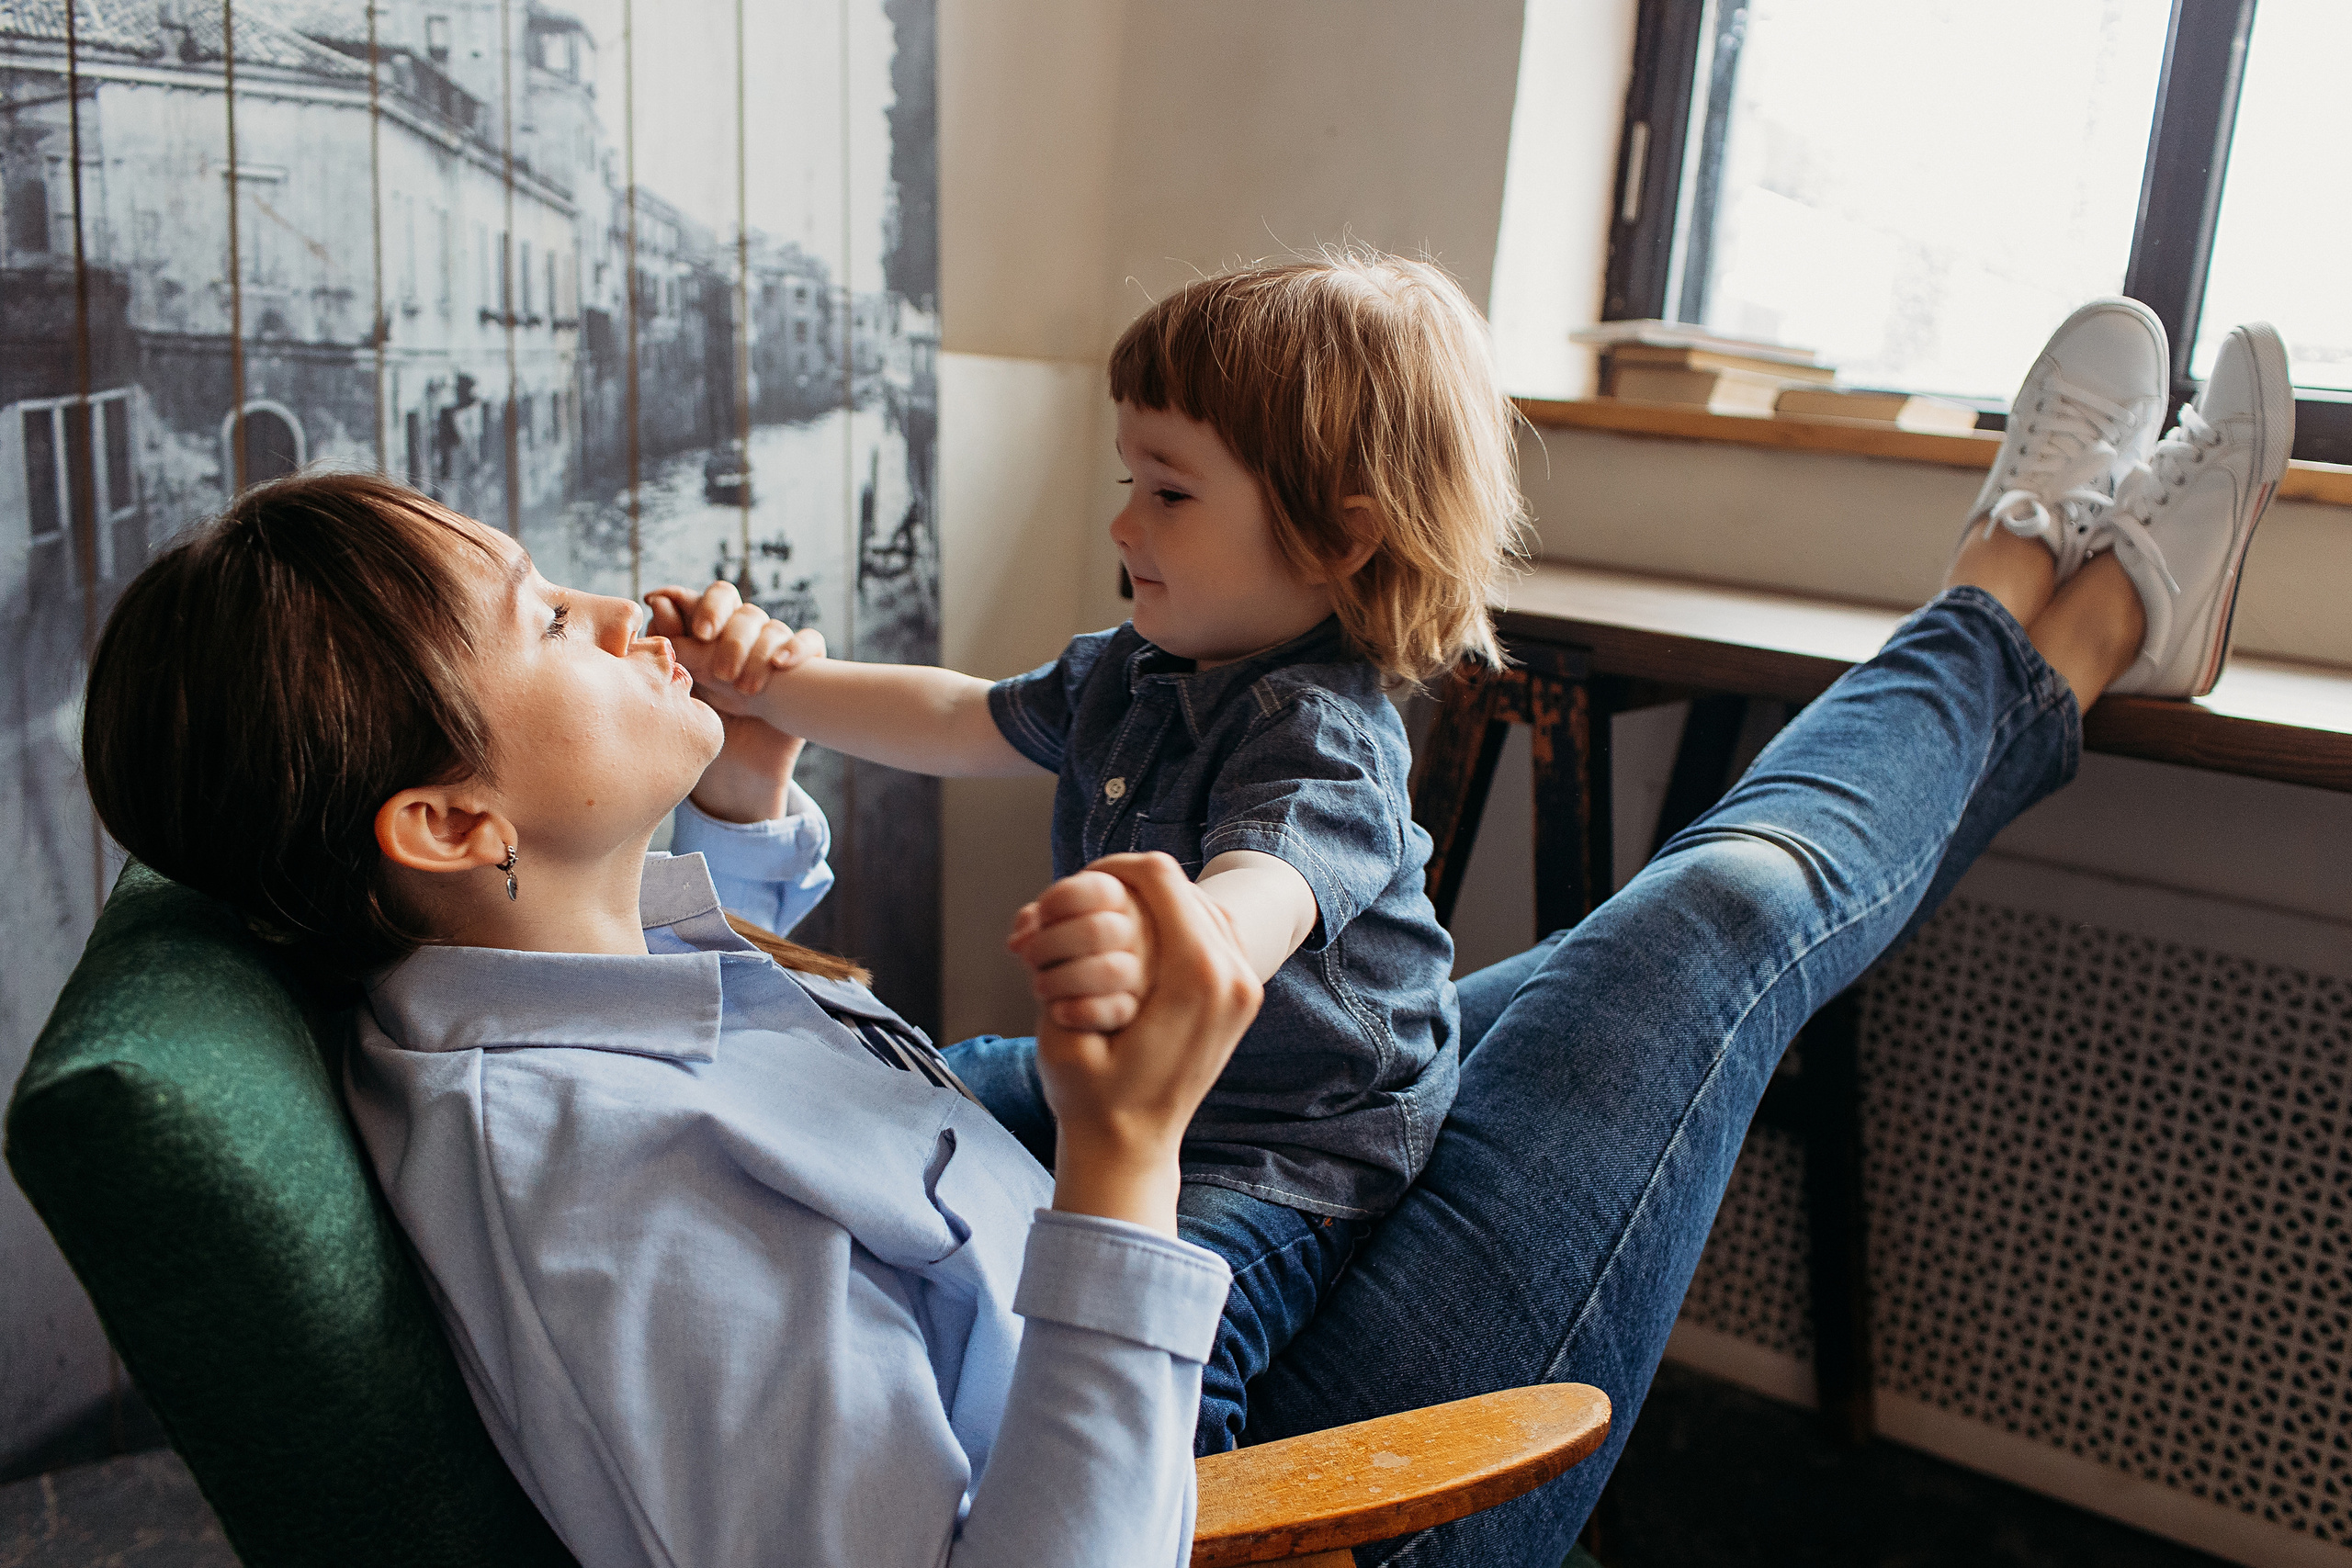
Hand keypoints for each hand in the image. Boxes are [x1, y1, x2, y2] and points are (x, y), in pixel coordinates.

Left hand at [647, 582, 823, 823]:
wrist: (735, 768)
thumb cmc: (702, 722)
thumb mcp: (679, 684)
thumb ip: (669, 645)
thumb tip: (657, 600)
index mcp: (715, 630)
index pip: (715, 598)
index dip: (705, 605)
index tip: (698, 633)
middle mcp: (747, 634)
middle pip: (743, 610)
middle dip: (730, 635)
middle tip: (719, 670)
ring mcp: (777, 649)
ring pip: (773, 628)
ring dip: (755, 655)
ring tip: (742, 688)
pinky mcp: (806, 667)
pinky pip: (810, 640)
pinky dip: (796, 648)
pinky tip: (779, 665)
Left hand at [1009, 869, 1155, 1032]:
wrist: (1094, 989)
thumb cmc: (1073, 946)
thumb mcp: (1057, 922)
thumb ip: (1036, 921)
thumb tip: (1019, 942)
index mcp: (1123, 900)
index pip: (1098, 889)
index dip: (1057, 901)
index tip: (1042, 916)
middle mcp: (1140, 932)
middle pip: (1096, 931)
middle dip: (1049, 944)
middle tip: (1031, 956)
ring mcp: (1142, 971)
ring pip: (1111, 972)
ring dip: (1061, 980)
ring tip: (1040, 986)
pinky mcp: (1137, 1008)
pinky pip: (1115, 1011)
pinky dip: (1078, 1012)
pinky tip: (1058, 1011)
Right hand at [1030, 853, 1261, 1234]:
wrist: (1131, 1147)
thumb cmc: (1090, 1093)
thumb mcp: (1065, 1023)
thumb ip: (1074, 958)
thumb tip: (1070, 898)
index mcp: (1196, 975)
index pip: (1159, 876)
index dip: (1113, 864)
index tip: (1081, 877)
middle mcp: (1233, 975)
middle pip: (1185, 884)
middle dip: (1133, 881)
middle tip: (1091, 894)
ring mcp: (1244, 986)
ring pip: (1203, 903)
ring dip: (1156, 902)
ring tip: (1114, 914)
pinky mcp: (1243, 996)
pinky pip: (1213, 932)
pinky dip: (1176, 924)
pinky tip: (1141, 940)